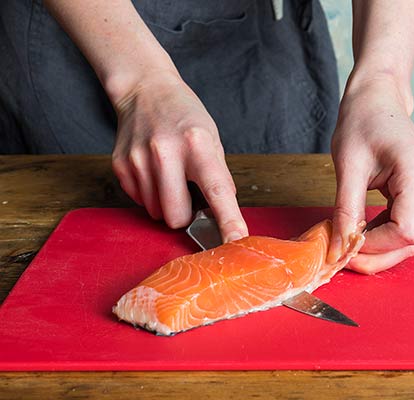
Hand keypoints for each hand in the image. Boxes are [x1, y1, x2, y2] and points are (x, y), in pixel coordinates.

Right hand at [110, 74, 247, 241]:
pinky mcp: (120, 165)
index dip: (228, 219)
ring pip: (157, 213)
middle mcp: (165, 152)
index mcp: (198, 144)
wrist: (145, 90)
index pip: (217, 191)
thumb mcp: (213, 138)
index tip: (236, 240)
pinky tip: (153, 171)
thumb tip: (224, 214)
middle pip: (177, 216)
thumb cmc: (185, 117)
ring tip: (170, 175)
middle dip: (186, 215)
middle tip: (189, 193)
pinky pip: (139, 202)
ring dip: (167, 204)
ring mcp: (138, 160)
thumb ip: (218, 176)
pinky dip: (150, 195)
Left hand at [330, 78, 413, 273]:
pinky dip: (388, 234)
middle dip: (380, 255)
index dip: (377, 247)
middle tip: (346, 258)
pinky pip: (412, 222)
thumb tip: (340, 250)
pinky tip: (366, 231)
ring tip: (352, 244)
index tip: (346, 247)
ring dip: (384, 248)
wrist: (379, 97)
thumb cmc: (362, 120)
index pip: (407, 230)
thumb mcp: (347, 166)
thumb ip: (346, 211)